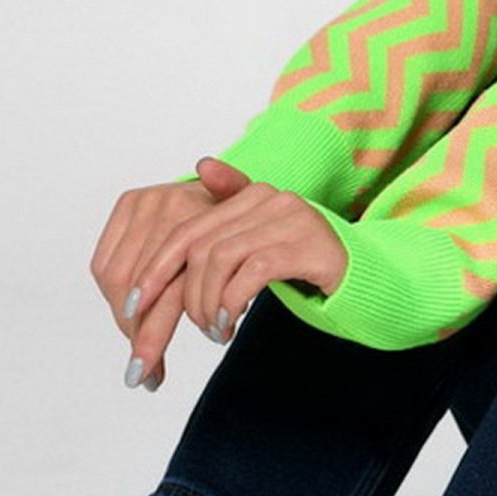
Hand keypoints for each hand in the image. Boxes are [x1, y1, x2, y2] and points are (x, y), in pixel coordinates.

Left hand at [110, 155, 349, 386]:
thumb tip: (201, 165)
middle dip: (185, 296)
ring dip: (208, 304)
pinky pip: (253, 272)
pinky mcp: (310, 245)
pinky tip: (231, 322)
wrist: (361, 276)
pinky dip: (232, 300)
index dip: (157, 267)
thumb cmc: (302, 260)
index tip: (134, 302)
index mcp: (252, 193)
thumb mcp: (257, 238)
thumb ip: (227, 212)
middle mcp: (270, 198)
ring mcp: (291, 219)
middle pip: (200, 247)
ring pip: (222, 260)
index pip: (188, 227)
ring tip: (215, 330)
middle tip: (194, 328)